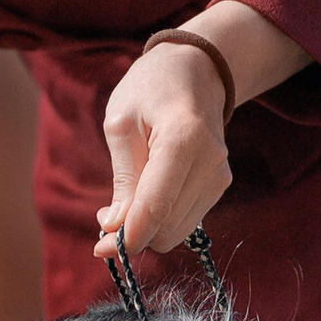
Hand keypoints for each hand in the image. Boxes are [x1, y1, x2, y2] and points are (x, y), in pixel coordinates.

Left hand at [93, 4, 308, 260]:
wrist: (197, 71)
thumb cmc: (151, 88)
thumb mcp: (121, 121)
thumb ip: (122, 177)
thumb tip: (114, 228)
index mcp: (185, 137)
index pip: (157, 204)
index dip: (128, 236)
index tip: (100, 250)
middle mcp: (211, 161)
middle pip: (168, 225)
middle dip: (133, 231)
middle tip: (104, 215)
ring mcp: (220, 174)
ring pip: (177, 230)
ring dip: (146, 227)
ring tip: (124, 199)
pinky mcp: (220, 184)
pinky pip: (186, 220)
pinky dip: (161, 219)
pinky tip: (145, 197)